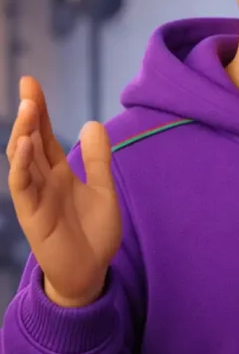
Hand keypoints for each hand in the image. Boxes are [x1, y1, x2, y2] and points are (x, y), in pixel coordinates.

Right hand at [6, 76, 120, 307]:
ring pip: (22, 159)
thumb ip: (96, 159)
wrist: (91, 271)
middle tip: (29, 84)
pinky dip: (20, 165)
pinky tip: (24, 145)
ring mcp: (34, 196)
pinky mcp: (31, 214)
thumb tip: (92, 123)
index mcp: (58, 173)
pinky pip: (21, 186)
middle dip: (29, 113)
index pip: (44, 135)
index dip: (40, 110)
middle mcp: (42, 181)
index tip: (33, 82)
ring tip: (29, 108)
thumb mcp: (102, 188)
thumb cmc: (94, 232)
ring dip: (23, 133)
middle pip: (30, 140)